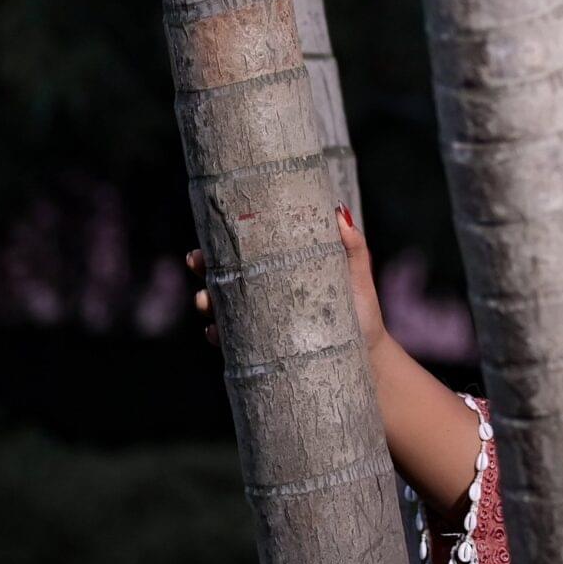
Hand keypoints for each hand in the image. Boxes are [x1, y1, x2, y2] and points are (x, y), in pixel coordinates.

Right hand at [185, 206, 388, 355]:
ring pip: (221, 311)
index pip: (244, 256)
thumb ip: (351, 246)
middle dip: (203, 271)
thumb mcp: (355, 273)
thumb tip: (337, 211)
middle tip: (196, 262)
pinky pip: (233, 344)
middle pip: (222, 280)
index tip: (204, 243)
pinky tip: (215, 334)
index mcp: (279, 273)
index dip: (218, 249)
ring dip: (206, 304)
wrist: (366, 352)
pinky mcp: (264, 350)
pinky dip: (220, 338)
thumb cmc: (359, 308)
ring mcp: (261, 324)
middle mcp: (264, 297)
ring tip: (205, 301)